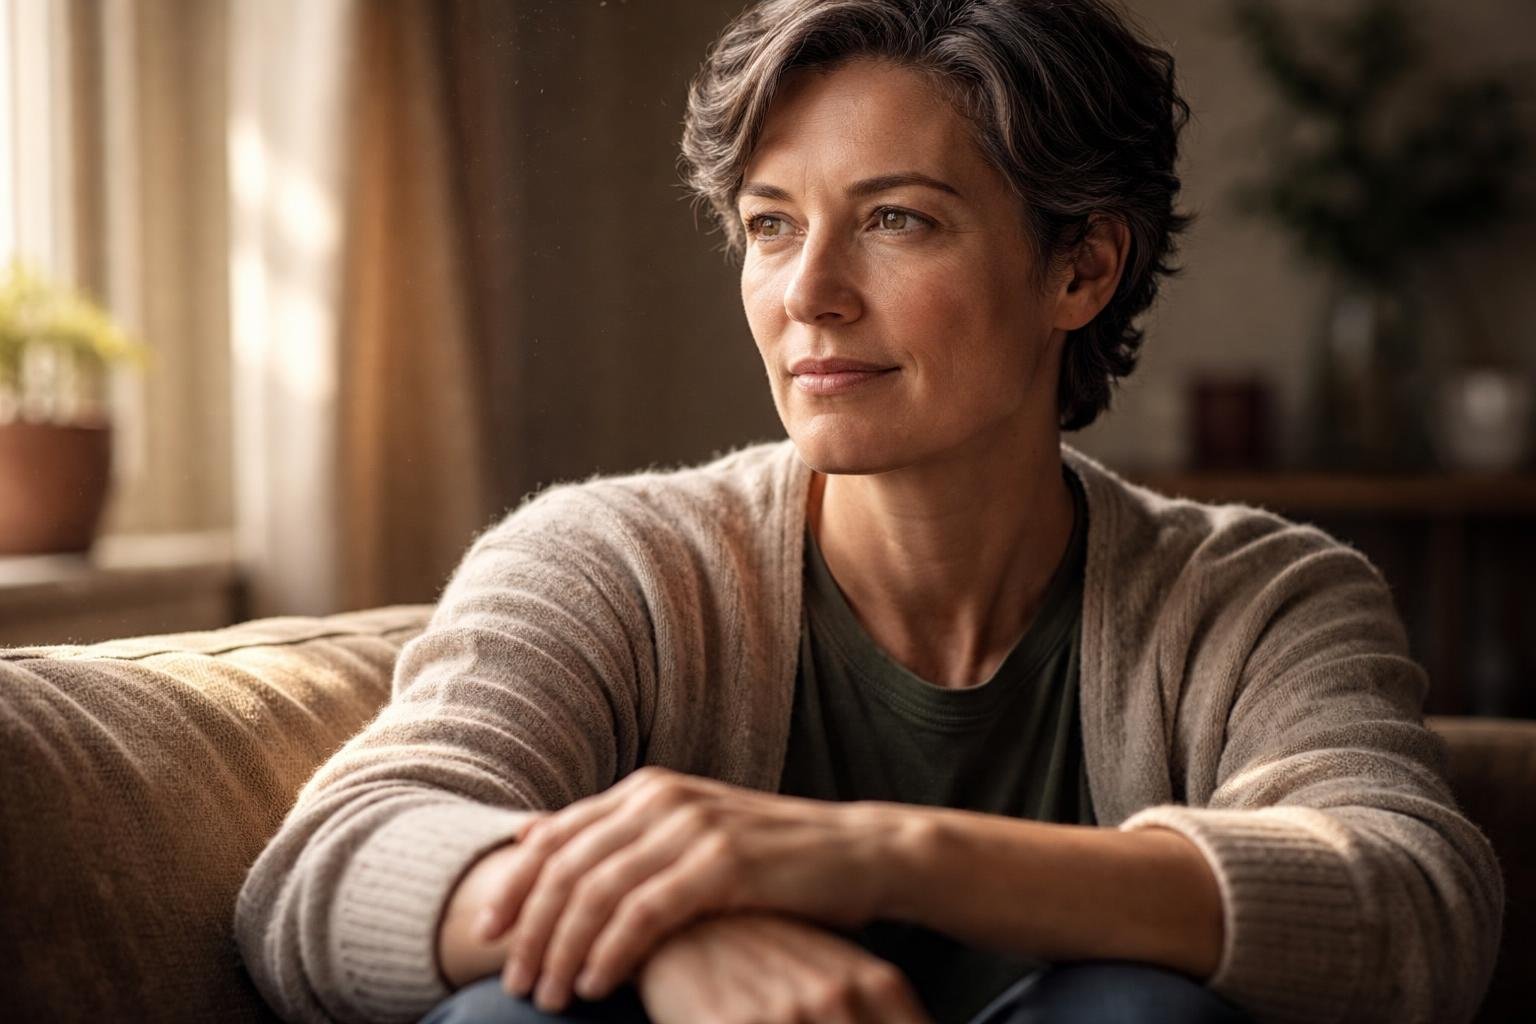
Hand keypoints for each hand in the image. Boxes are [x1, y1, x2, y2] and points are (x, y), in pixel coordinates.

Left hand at [473, 766, 907, 1013]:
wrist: (859, 854)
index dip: (514, 883)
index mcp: (647, 790)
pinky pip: (644, 913)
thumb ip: (618, 837)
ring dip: (562, 949)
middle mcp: (662, 800)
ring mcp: (692, 828)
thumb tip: (532, 836)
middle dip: (530, 927)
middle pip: (566, 865)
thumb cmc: (771, 860)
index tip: (485, 932)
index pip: (556, 835)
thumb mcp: (687, 838)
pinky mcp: (722, 863)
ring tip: (547, 997)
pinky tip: (595, 985)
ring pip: (595, 892)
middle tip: (514, 979)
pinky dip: (610, 952)